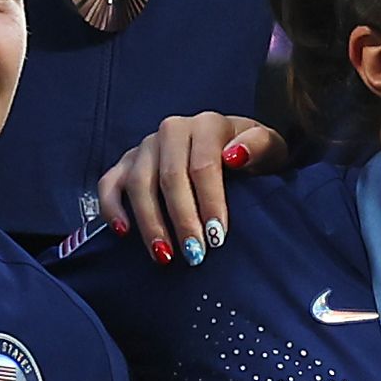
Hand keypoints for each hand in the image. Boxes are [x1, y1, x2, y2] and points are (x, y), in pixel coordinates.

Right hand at [96, 113, 276, 262]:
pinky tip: (122, 232)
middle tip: (195, 254)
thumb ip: (259, 147)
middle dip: (182, 219)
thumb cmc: (253, 155)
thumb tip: (235, 155)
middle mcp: (173, 130)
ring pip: (139, 183)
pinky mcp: (127, 161)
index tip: (217, 238)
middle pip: (170, 177)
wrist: (234, 147)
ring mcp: (146, 145)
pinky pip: (109, 183)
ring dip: (150, 222)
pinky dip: (112, 207)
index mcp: (207, 124)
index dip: (209, 202)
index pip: (203, 165)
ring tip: (165, 256)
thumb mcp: (270, 148)